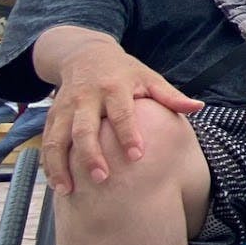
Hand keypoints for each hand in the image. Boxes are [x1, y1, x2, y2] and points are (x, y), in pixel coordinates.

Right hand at [44, 49, 203, 193]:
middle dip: (90, 155)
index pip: (121, 113)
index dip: (128, 134)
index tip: (137, 156)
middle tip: (101, 179)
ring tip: (68, 191)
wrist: (84, 53)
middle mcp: (86, 98)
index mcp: (114, 87)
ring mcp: (64, 108)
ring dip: (60, 165)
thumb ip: (170, 96)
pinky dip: (48, 164)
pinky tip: (56, 184)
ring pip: (57, 139)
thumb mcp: (148, 77)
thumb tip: (198, 107)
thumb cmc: (125, 71)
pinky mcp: (51, 116)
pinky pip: (46, 141)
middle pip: (84, 129)